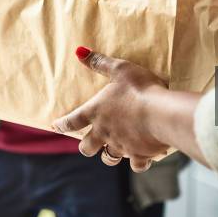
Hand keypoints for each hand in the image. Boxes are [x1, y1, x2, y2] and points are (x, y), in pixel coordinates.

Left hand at [52, 47, 170, 171]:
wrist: (161, 114)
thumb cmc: (139, 89)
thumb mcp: (120, 69)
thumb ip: (100, 62)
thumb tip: (79, 51)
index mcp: (96, 112)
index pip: (72, 121)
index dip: (62, 124)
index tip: (55, 126)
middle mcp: (104, 132)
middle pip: (86, 147)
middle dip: (86, 147)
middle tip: (88, 144)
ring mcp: (121, 146)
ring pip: (108, 158)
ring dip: (109, 155)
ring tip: (114, 151)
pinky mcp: (139, 155)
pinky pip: (136, 165)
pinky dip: (138, 162)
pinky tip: (143, 158)